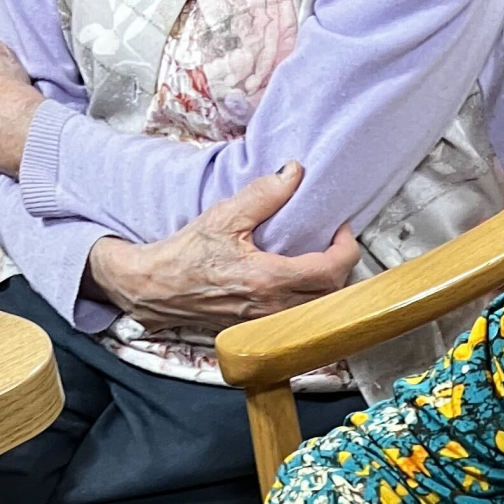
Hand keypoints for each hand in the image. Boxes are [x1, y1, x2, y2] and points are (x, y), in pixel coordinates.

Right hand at [88, 164, 358, 327]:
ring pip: (320, 311)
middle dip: (342, 267)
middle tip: (335, 242)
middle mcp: (274, 309)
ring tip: (322, 259)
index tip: (341, 230)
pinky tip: (304, 283)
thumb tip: (294, 172)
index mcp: (269, 279)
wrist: (158, 288)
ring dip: (330, 287)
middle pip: (333, 295)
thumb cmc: (187, 254)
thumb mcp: (224, 216)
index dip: (345, 249)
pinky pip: (302, 320)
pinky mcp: (262, 331)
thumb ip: (264, 195)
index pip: (330, 271)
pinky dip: (313, 302)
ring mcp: (269, 325)